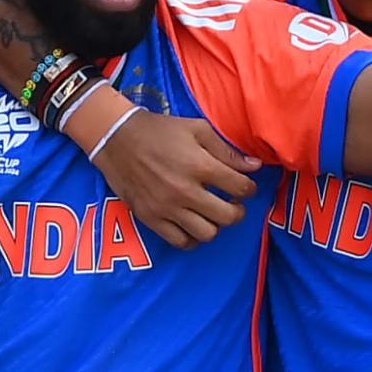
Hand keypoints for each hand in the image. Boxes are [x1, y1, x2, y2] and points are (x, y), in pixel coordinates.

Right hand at [91, 111, 261, 249]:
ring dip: (216, 225)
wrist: (117, 139)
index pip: (240, 187)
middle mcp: (185, 190)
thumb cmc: (161, 131)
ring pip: (207, 233)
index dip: (250, 188)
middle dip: (238, 211)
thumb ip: (227, 150)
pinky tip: (193, 224)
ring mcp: (167, 208)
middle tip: (234, 203)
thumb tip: (254, 166)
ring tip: (213, 213)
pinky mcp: (151, 218)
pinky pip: (180, 242)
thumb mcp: (197, 129)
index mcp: (199, 165)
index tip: (246, 186)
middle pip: (228, 216)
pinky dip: (192, 238)